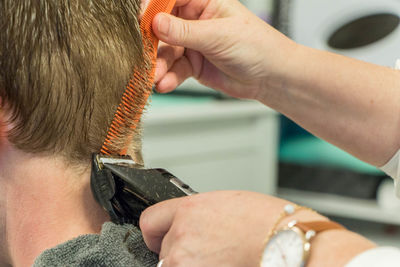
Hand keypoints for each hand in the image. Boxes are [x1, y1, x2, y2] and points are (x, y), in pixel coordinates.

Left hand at [139, 191, 324, 266]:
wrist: (285, 240)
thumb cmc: (265, 221)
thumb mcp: (224, 204)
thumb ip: (196, 215)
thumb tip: (186, 225)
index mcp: (189, 210)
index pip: (150, 220)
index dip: (156, 230)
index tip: (159, 236)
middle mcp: (182, 236)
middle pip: (163, 248)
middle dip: (181, 249)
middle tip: (209, 248)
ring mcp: (185, 262)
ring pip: (174, 264)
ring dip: (189, 262)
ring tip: (219, 257)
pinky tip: (221, 262)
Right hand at [152, 0, 294, 98]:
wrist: (270, 77)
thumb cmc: (256, 46)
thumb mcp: (219, 35)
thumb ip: (185, 31)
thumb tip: (155, 22)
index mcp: (203, 1)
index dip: (152, 8)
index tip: (140, 22)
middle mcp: (195, 20)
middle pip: (162, 27)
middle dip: (152, 43)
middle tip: (142, 56)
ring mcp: (193, 43)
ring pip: (166, 51)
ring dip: (159, 65)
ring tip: (154, 77)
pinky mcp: (193, 64)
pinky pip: (175, 69)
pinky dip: (169, 77)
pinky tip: (164, 84)